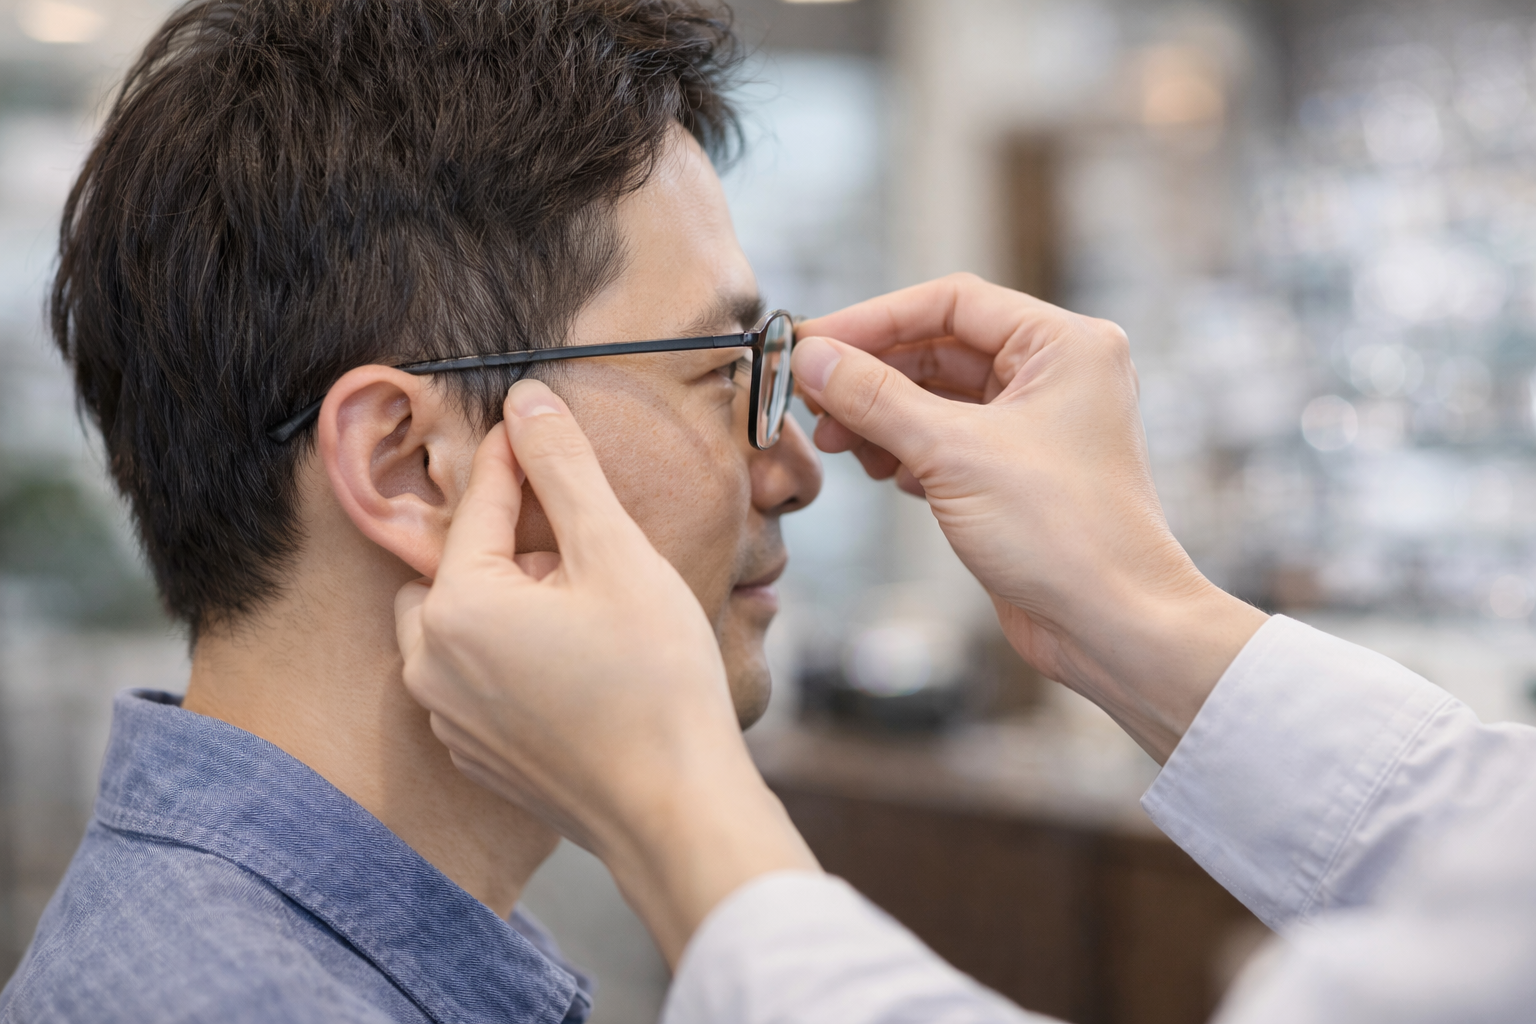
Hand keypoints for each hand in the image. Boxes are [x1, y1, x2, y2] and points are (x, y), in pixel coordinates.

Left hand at [396, 379, 816, 963]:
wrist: (675, 809)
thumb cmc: (654, 681)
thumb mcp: (615, 554)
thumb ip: (563, 469)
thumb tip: (525, 400)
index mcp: (457, 607)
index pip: (481, 503)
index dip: (519, 456)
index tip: (539, 420)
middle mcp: (430, 664)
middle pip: (460, 564)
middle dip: (511, 542)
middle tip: (582, 546)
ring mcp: (449, 717)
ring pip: (463, 623)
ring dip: (509, 599)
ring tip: (585, 607)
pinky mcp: (476, 755)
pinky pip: (476, 678)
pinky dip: (512, 655)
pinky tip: (579, 663)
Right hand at [794, 274, 1266, 761]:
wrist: (1113, 626)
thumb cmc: (1063, 533)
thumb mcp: (953, 453)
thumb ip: (875, 398)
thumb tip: (812, 358)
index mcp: (1064, 345)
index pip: (952, 302)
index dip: (874, 319)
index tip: (813, 343)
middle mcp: (1056, 376)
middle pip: (940, 348)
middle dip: (872, 374)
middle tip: (811, 396)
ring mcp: (1037, 427)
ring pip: (938, 398)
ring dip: (882, 416)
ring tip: (837, 443)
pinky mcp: (1018, 475)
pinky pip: (947, 442)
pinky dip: (906, 451)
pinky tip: (880, 472)